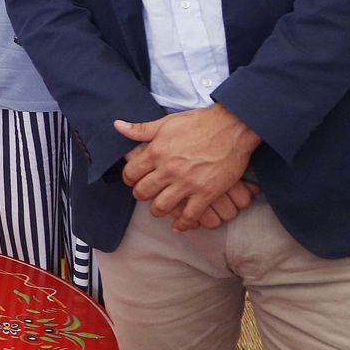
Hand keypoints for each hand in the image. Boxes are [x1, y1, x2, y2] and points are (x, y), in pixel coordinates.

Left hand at [116, 104, 261, 230]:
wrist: (232, 127)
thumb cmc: (199, 123)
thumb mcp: (166, 123)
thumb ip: (141, 129)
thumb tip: (117, 126)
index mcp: (156, 152)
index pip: (131, 173)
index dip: (129, 178)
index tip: (133, 180)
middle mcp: (169, 170)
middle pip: (143, 193)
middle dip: (141, 195)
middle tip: (146, 194)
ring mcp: (187, 183)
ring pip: (161, 207)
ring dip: (158, 211)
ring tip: (160, 208)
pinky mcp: (206, 193)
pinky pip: (190, 216)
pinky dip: (183, 224)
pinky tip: (179, 226)